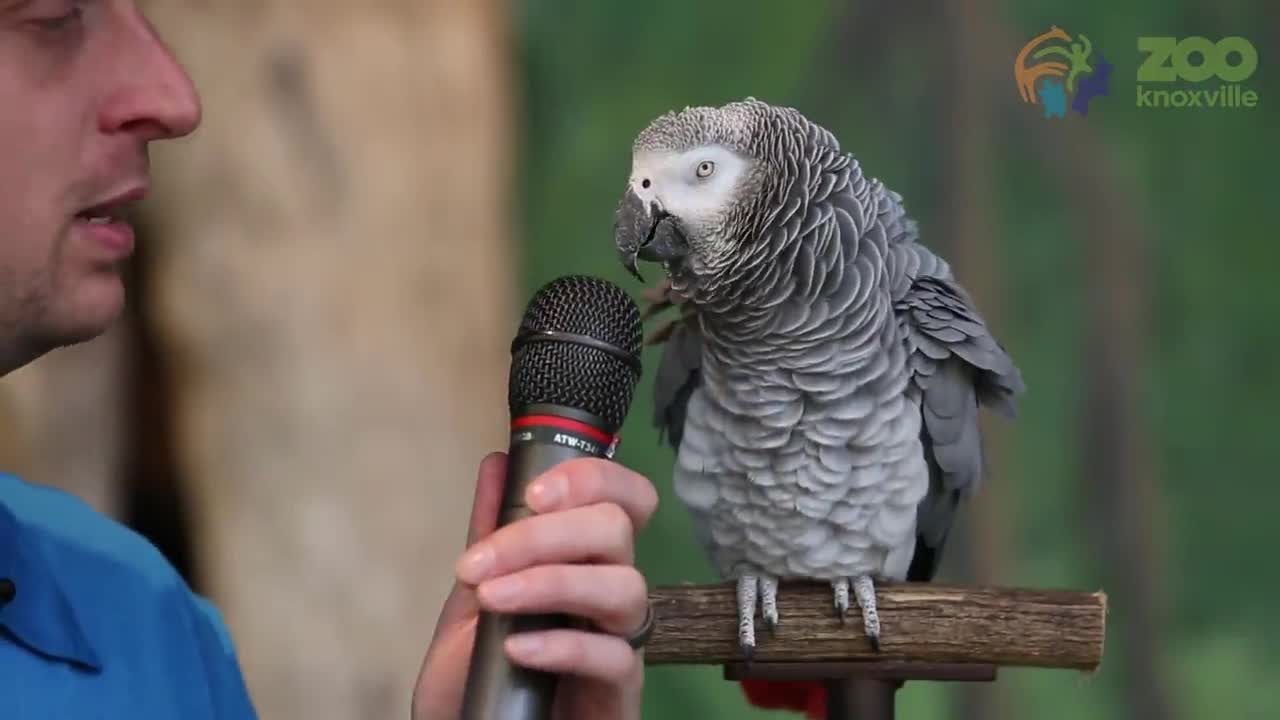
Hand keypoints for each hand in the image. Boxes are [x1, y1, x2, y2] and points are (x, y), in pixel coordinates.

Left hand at [412, 451, 658, 719]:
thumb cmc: (484, 674)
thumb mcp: (474, 595)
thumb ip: (490, 534)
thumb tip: (497, 464)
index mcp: (587, 558)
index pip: (625, 498)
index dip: (593, 479)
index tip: (533, 493)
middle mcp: (613, 589)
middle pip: (616, 529)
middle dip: (544, 534)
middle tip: (480, 561)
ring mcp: (621, 639)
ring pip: (624, 585)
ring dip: (549, 582)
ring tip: (491, 599)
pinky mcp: (620, 690)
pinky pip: (613, 656)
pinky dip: (562, 645)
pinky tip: (518, 649)